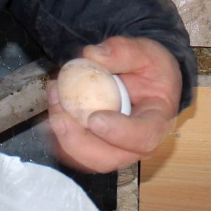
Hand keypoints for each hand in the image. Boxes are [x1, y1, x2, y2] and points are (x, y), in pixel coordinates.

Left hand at [47, 36, 182, 173]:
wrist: (146, 80)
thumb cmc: (151, 69)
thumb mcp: (146, 52)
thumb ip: (123, 51)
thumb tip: (92, 55)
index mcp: (157, 121)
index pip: (144, 136)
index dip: (119, 132)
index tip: (95, 118)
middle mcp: (138, 144)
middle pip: (110, 158)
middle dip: (79, 142)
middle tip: (60, 116)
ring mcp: (117, 150)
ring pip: (88, 159)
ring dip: (64, 136)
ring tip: (54, 101)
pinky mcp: (98, 148)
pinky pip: (75, 152)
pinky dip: (59, 134)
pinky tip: (53, 105)